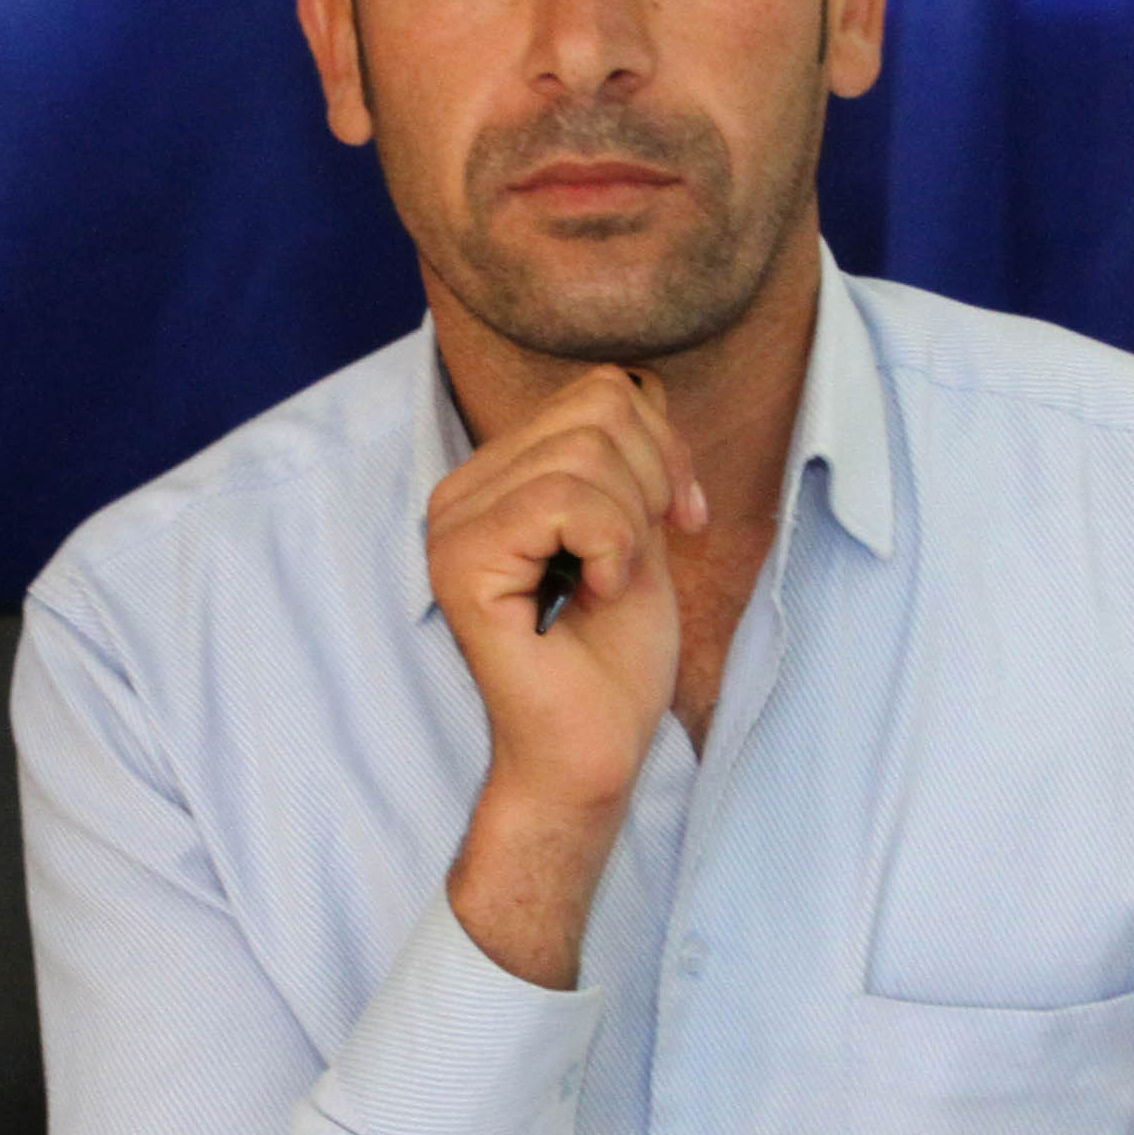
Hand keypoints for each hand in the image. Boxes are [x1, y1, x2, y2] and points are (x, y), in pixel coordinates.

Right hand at [425, 365, 701, 987]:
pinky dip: (612, 546)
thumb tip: (639, 384)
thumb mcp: (639, 526)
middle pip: (599, 404)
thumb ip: (628, 453)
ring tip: (610, 582)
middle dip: (654, 480)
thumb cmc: (615, 656)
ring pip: (586, 450)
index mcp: (498, 475)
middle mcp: (462, 488)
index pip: (602, 390)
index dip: (665, 446)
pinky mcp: (462, 561)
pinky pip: (565, 501)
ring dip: (632, 523)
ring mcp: (453, 522)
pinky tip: (596, 594)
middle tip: (639, 558)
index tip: (680, 518)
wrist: (594, 750)